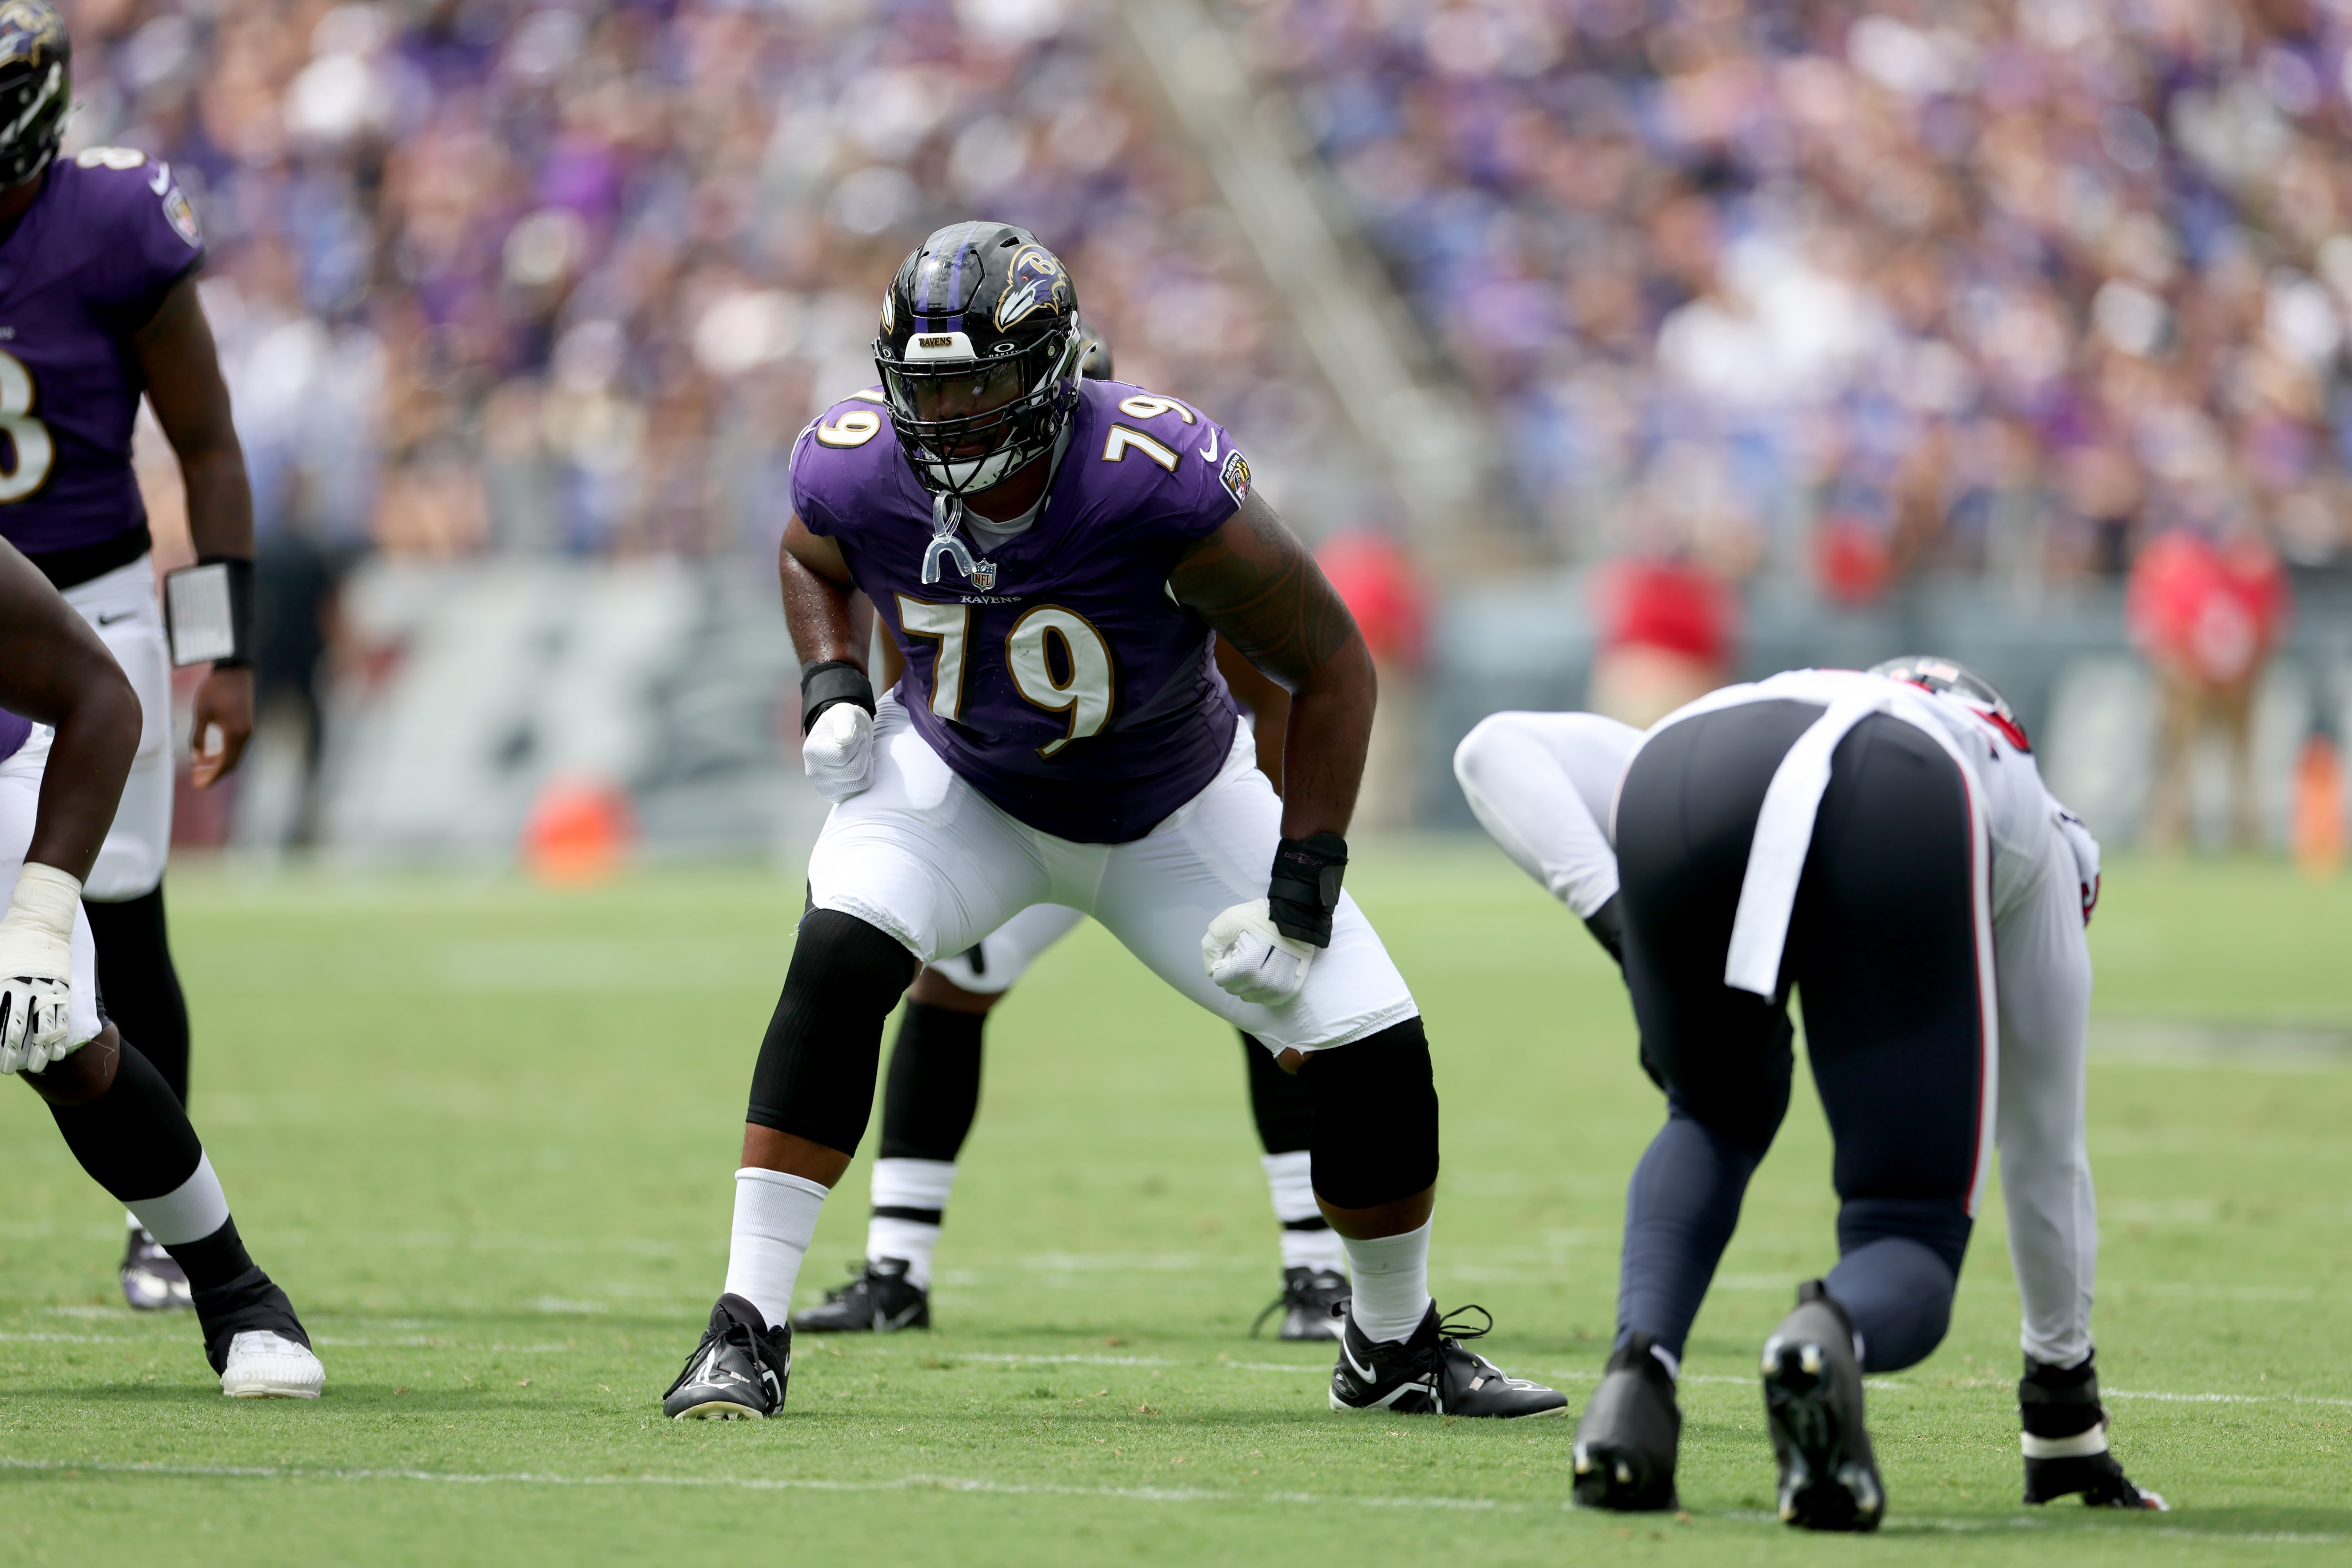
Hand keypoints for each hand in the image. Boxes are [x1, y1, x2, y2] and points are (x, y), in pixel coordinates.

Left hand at [0, 864, 81, 1074]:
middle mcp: (24, 991)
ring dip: (38, 1052)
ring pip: (43, 1030)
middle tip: (8, 1068)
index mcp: (4, 984)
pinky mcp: (62, 989)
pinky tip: (55, 1052)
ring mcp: (46, 991)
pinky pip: (61, 1019)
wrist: (40, 924)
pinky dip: (58, 1038)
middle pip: (17, 1030)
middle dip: (11, 1054)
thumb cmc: (9, 943)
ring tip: (34, 1067)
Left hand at [190, 665, 254, 789]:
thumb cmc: (215, 690)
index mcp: (235, 734)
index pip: (225, 764)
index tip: (198, 786)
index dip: (212, 777)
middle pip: (231, 763)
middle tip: (197, 781)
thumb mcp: (201, 714)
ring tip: (200, 768)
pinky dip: (223, 754)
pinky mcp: (246, 725)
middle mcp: (246, 736)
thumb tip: (197, 759)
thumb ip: (198, 738)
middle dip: (214, 774)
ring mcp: (248, 731)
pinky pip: (235, 747)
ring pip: (234, 755)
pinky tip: (209, 754)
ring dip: (218, 764)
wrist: (235, 671)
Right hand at [802, 701, 874, 802]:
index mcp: (811, 752)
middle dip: (862, 752)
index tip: (855, 734)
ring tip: (857, 752)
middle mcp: (814, 773)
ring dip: (866, 763)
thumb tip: (844, 739)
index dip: (857, 742)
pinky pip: (863, 788)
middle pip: (854, 770)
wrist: (845, 735)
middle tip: (858, 742)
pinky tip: (858, 763)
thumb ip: (844, 723)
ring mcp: (826, 787)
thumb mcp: (844, 713)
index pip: (843, 755)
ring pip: (860, 781)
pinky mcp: (838, 795)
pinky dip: (867, 773)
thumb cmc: (843, 723)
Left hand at [1202, 898, 1316, 1005]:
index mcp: (1248, 967)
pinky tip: (1267, 969)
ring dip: (1247, 980)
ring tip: (1259, 959)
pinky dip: (1260, 987)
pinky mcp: (1288, 991)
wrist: (1296, 916)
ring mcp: (1278, 989)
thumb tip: (1211, 971)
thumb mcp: (1228, 920)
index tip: (1235, 947)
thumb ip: (1211, 945)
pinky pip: (1264, 999)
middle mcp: (1264, 984)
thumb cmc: (1260, 917)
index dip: (1224, 960)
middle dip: (1234, 971)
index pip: (1220, 978)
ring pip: (1247, 995)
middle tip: (1247, 951)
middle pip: (1233, 988)